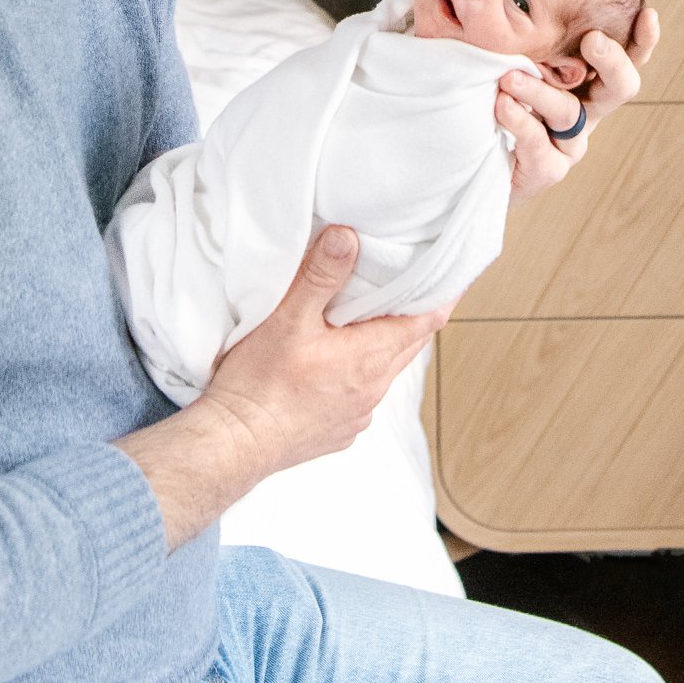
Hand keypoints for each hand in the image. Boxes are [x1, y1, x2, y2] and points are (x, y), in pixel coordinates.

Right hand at [112, 224, 446, 548]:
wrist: (234, 444)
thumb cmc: (259, 384)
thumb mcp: (288, 319)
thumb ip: (320, 276)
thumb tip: (347, 238)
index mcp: (369, 359)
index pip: (425, 322)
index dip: (440, 296)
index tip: (448, 275)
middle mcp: (372, 391)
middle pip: (407, 345)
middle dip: (411, 315)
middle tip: (410, 286)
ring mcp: (356, 415)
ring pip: (382, 371)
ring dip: (380, 346)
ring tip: (365, 321)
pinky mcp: (337, 431)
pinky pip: (360, 396)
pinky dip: (356, 375)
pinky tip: (333, 366)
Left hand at [499, 7, 659, 200]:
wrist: (479, 157)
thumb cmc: (499, 95)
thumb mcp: (513, 59)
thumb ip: (522, 33)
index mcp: (590, 81)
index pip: (628, 58)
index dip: (643, 40)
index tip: (646, 13)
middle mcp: (590, 110)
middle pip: (620, 87)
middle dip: (612, 62)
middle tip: (592, 40)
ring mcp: (572, 142)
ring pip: (569, 113)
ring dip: (539, 91)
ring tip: (509, 77)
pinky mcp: (548, 168)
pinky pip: (539, 144)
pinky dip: (520, 122)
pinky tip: (502, 105)